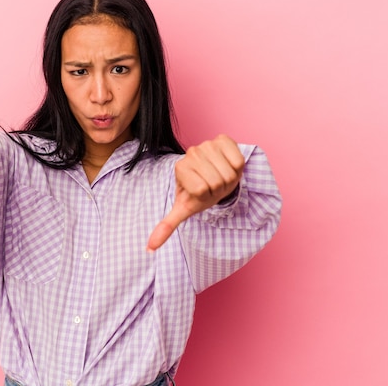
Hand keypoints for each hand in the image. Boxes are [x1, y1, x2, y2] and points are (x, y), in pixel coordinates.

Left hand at [146, 134, 243, 251]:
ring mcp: (206, 144)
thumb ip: (167, 226)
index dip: (206, 195)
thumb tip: (149, 248)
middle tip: (214, 186)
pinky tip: (228, 165)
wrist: (213, 176)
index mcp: (180, 169)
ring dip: (230, 178)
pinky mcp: (222, 138)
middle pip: (217, 180)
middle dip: (219, 188)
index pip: (201, 189)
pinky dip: (238, 166)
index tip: (202, 192)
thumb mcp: (184, 209)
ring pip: (229, 171)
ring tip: (221, 176)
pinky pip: (238, 158)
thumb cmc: (199, 193)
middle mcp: (191, 153)